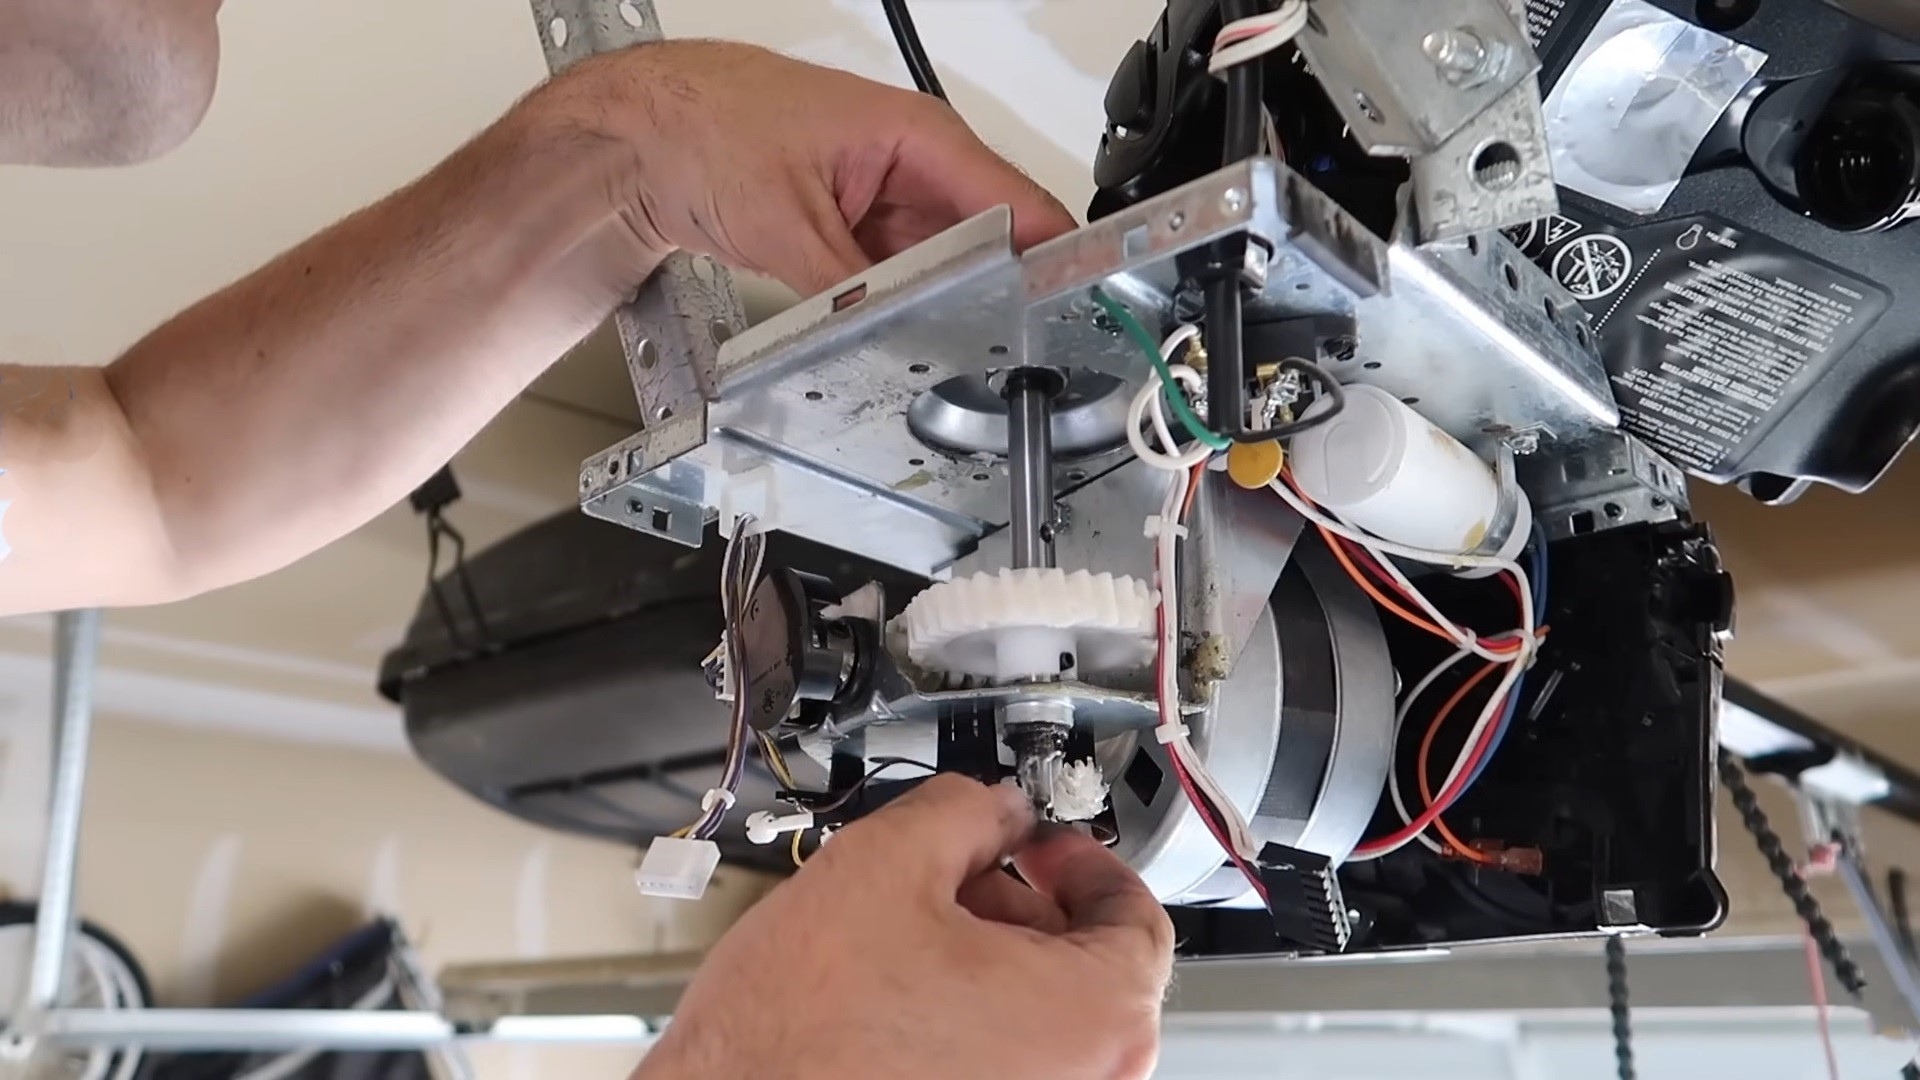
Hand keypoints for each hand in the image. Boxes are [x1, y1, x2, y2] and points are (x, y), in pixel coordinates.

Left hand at [544, 40, 1078, 294]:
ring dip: (946, 304)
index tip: (1064, 307)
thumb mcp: (784, 221)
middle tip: (1004, 347)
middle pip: (988, 242)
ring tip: (946, 343)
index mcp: (918, 136)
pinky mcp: (861, 231)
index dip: (1048, 259)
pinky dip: (902, 305)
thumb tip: (893, 330)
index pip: (1016, 203)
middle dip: (997, 293)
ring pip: (946, 267)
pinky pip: (903, 277)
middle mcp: (914, 165)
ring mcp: (888, 200)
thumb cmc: (704, 127)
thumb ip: (849, 287)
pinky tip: (897, 330)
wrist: (640, 135)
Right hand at [636, 775, 1175, 1079]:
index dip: (1085, 860)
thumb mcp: (885, 866)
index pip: (1138, 921)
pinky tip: (899, 988)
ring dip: (995, 960)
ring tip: (913, 928)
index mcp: (1090, 1018)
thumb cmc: (796, 1036)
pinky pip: (1005, 1064)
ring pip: (1042, 1023)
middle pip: (1091, 974)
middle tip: (965, 871)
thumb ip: (966, 811)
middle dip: (1026, 905)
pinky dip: (972, 1018)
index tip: (1041, 841)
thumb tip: (995, 806)